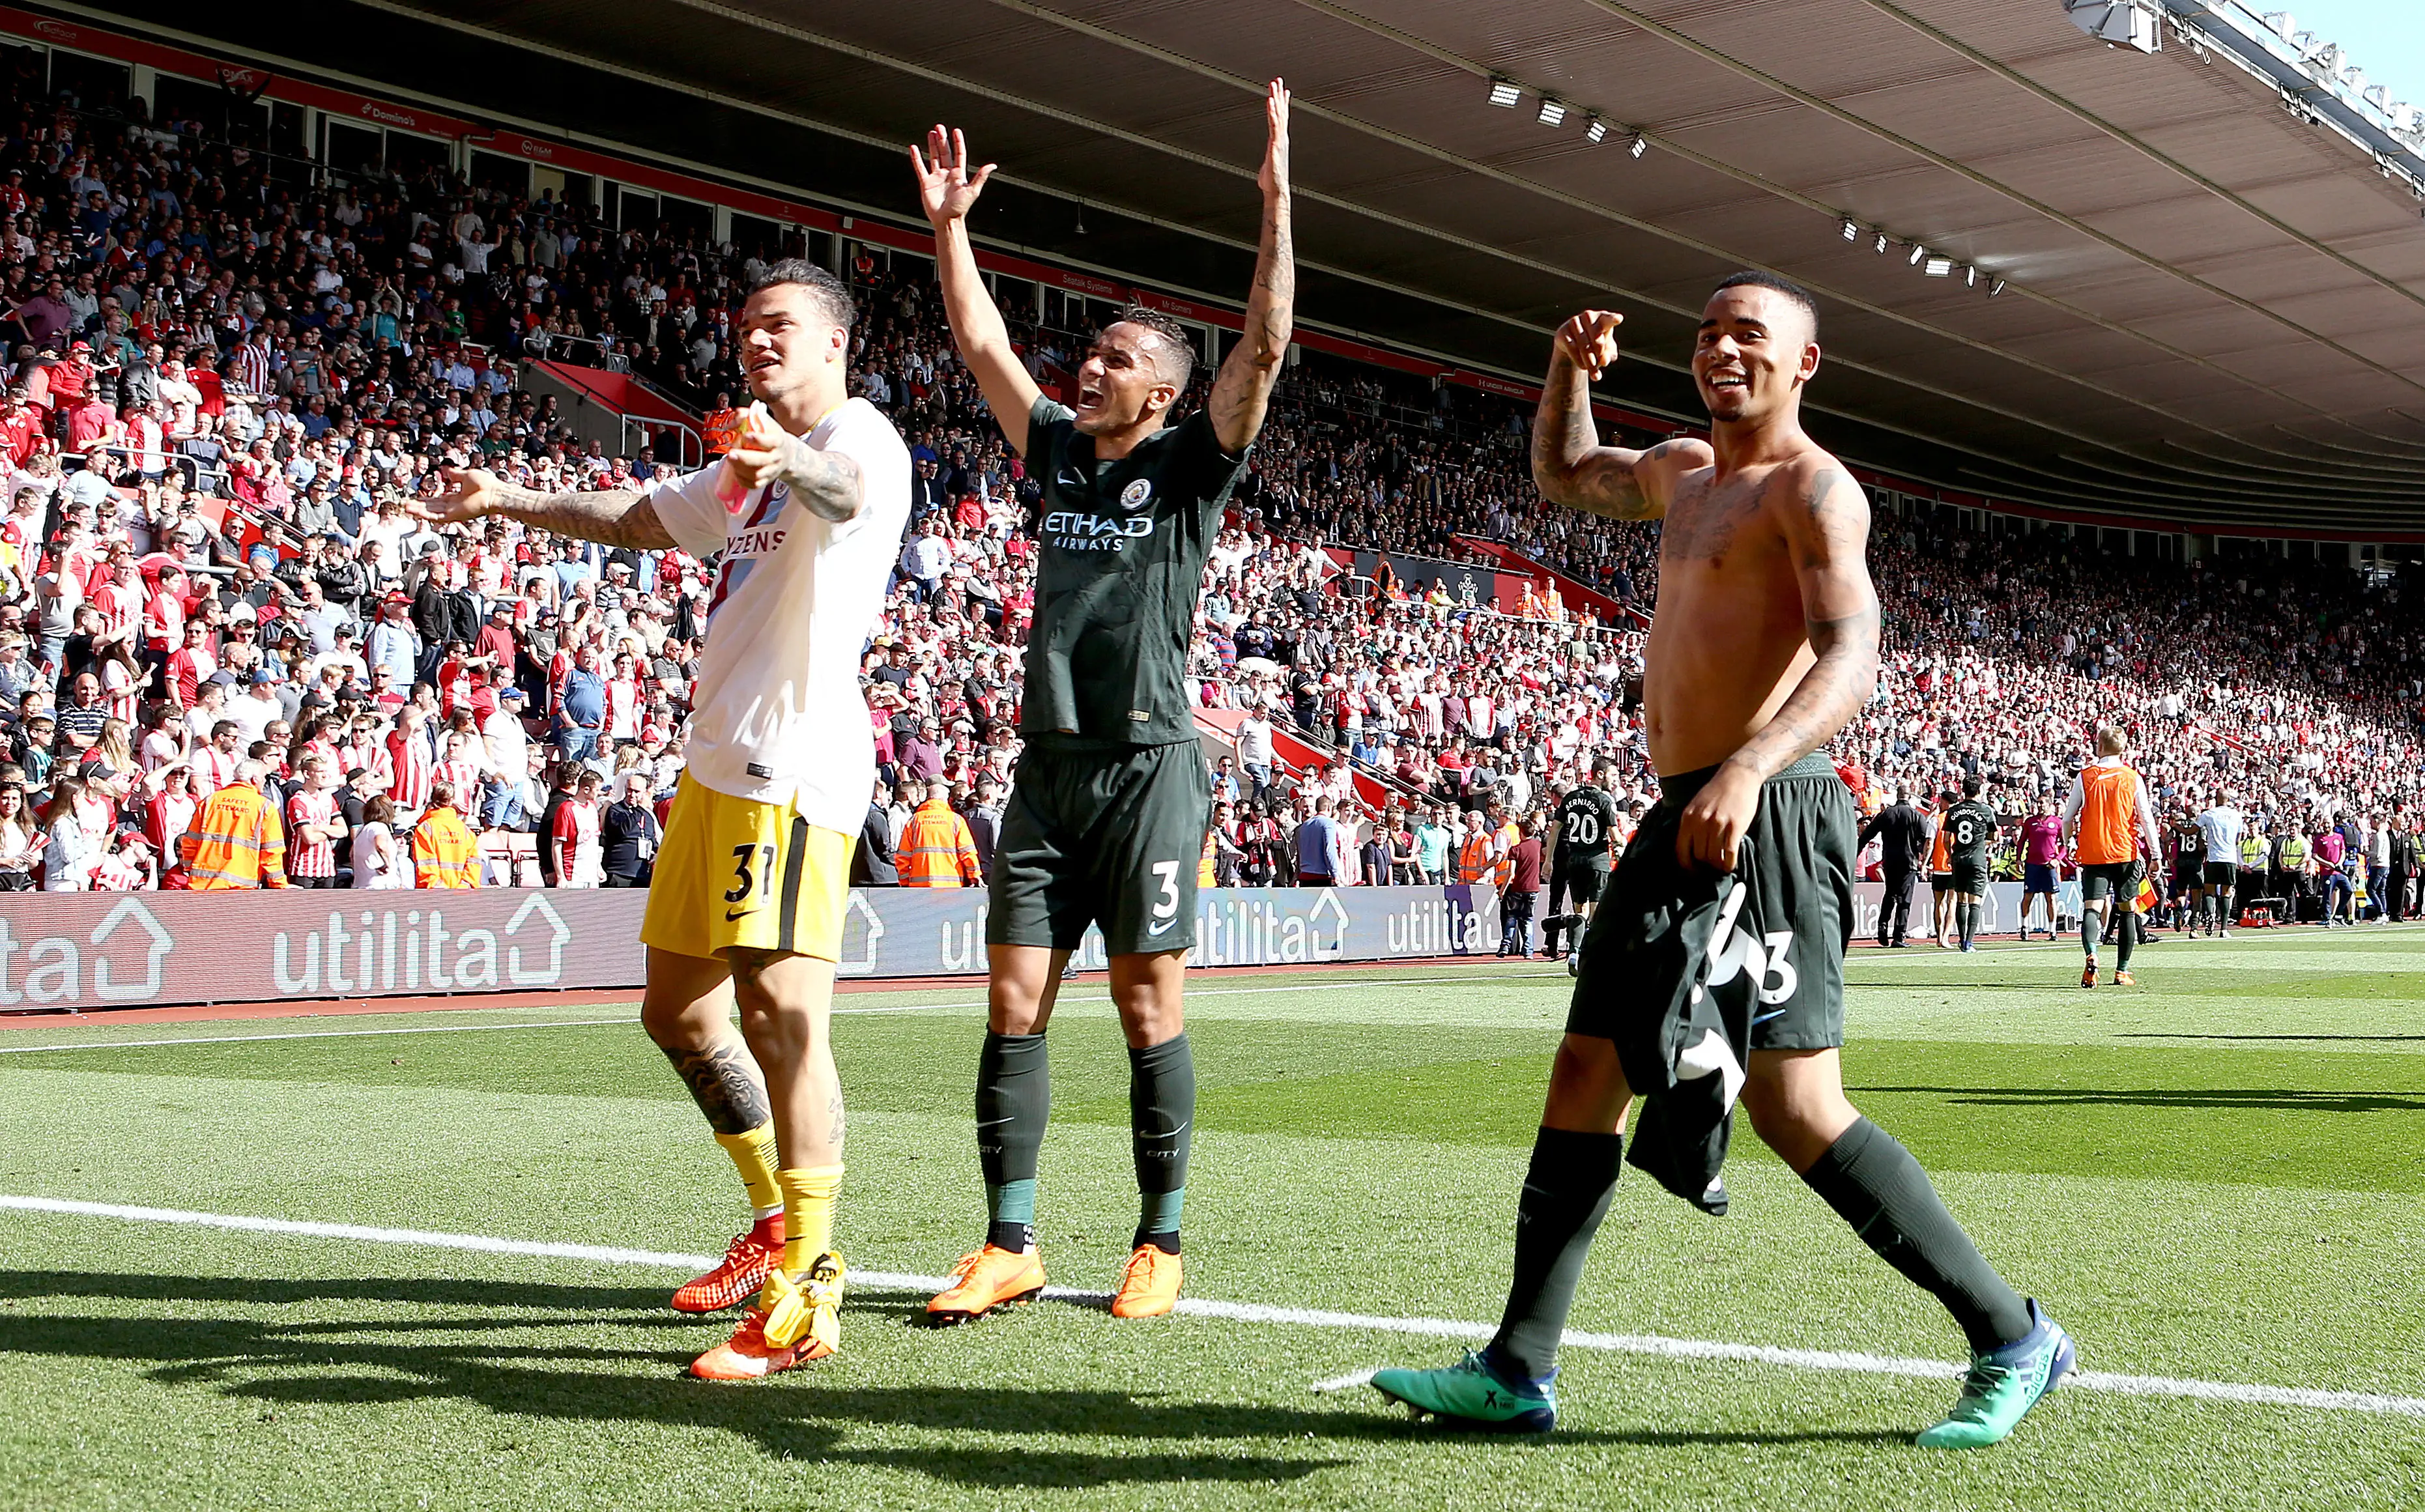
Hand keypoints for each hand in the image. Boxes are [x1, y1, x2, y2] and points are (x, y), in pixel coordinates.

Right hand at [413, 466, 503, 525]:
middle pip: (432, 507)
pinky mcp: (454, 516)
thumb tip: (449, 470)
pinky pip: (436, 516)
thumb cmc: (486, 484)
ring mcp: (454, 512)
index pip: (438, 499)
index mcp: (457, 497)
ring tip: (405, 507)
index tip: (417, 497)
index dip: (427, 499)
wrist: (494, 492)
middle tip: (406, 504)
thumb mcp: (466, 475)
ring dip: (418, 510)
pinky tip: (415, 511)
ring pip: (432, 512)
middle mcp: (454, 506)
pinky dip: (425, 514)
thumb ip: (456, 474)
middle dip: (419, 505)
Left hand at [718, 403, 796, 495]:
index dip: (758, 439)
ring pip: (756, 475)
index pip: (770, 441)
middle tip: (730, 453)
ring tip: (730, 460)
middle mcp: (776, 457)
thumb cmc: (771, 435)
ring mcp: (772, 470)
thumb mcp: (764, 421)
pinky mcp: (767, 480)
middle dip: (744, 458)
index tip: (746, 435)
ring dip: (740, 469)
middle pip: (762, 461)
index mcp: (777, 440)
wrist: (786, 453)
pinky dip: (743, 480)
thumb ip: (747, 415)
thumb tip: (733, 421)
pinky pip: (754, 485)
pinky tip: (736, 471)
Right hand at [911, 126, 995, 228]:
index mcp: (959, 174)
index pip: (959, 154)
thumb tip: (993, 165)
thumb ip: (981, 177)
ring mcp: (936, 177)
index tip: (956, 131)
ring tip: (931, 133)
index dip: (958, 143)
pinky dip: (916, 157)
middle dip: (942, 140)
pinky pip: (920, 167)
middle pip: (945, 152)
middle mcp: (948, 173)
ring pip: (934, 157)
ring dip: (932, 145)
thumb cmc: (960, 208)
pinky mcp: (926, 182)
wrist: (947, 220)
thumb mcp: (972, 191)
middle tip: (939, 127)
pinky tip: (914, 148)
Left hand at [1258, 77, 1290, 199]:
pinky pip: (1274, 125)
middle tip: (1277, 80)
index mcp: (1279, 140)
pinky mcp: (1276, 145)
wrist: (1276, 190)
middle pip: (1280, 113)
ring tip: (1274, 85)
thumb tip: (1268, 160)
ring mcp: (1279, 140)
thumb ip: (1269, 157)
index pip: (1281, 118)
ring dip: (1276, 99)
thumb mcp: (1269, 163)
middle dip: (1278, 95)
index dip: (1282, 103)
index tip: (1283, 90)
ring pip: (1278, 115)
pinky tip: (1270, 102)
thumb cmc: (1271, 180)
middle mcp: (1281, 138)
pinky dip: (1272, 113)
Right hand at [1555, 310, 1622, 378]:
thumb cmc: (1596, 346)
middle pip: (1597, 338)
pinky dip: (1578, 359)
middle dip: (1599, 355)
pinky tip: (1582, 366)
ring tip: (1591, 369)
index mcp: (1603, 318)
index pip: (1608, 319)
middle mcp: (1588, 315)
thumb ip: (1609, 356)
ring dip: (1588, 359)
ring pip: (1583, 344)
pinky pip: (1572, 347)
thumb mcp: (1606, 352)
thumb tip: (1604, 361)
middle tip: (1597, 366)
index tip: (1618, 319)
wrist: (1574, 345)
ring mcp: (1574, 321)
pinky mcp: (1563, 331)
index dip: (1613, 319)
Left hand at [1674, 763, 1760, 872]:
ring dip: (1717, 865)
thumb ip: (1691, 824)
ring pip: (1714, 856)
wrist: (1738, 776)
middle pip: (1699, 855)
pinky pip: (1730, 853)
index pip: (1681, 849)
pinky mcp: (1734, 827)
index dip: (1686, 864)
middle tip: (1710, 865)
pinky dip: (1729, 863)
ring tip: (1721, 865)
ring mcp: (1718, 825)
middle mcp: (1700, 822)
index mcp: (1688, 817)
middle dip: (1704, 864)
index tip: (1692, 870)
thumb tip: (1690, 848)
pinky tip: (1730, 865)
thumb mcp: (1696, 805)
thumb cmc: (1717, 791)